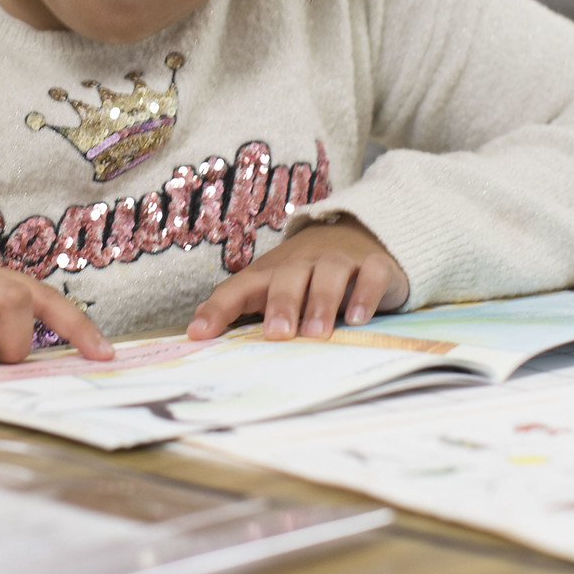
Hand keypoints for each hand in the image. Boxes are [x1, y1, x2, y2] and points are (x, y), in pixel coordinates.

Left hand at [187, 219, 407, 342]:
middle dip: (281, 303)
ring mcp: (340, 261)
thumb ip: (243, 314)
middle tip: (278, 334)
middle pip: (287, 276)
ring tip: (317, 333)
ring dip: (321, 301)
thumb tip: (199, 339)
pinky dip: (365, 294)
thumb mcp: (274, 293)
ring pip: (328, 272)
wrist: (357, 234)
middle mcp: (303, 263)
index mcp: (270, 272)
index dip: (217, 308)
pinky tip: (358, 319)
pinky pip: (371, 274)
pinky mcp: (375, 265)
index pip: (238, 287)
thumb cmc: (306, 277)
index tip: (199, 334)